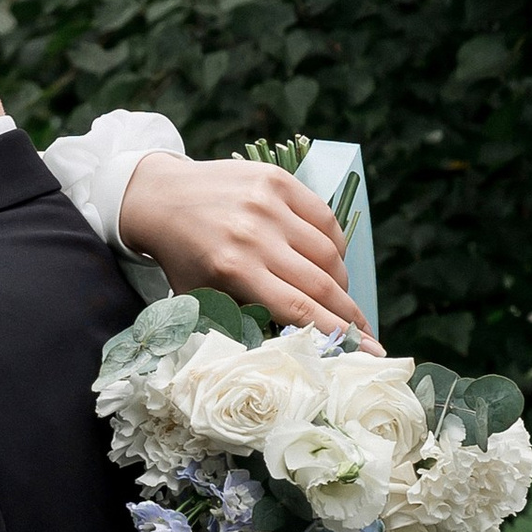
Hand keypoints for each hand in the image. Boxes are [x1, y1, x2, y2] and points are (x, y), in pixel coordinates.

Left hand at [120, 156, 370, 337]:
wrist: (160, 197)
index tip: (371, 352)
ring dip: (340, 280)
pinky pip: (324, 217)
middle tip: (367, 332)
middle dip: (351, 314)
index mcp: (234, 270)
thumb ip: (249, 321)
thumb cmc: (185, 259)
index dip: (339, 334)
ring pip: (329, 252)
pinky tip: (328, 258)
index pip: (300, 309)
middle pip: (322, 283)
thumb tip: (303, 347)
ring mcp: (269, 203)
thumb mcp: (206, 299)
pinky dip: (333, 244)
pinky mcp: (277, 180)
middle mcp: (254, 235)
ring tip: (335, 295)